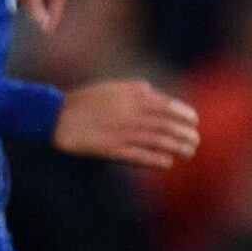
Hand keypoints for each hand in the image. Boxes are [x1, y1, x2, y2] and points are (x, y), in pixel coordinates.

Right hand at [53, 79, 199, 170]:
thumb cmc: (86, 101)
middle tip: (195, 141)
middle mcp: (131, 113)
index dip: (185, 115)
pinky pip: (139, 155)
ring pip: (158, 141)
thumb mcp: (113, 88)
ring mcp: (122, 131)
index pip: (168, 106)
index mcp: (133, 96)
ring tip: (189, 153)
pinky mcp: (111, 148)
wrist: (56, 116)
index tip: (194, 122)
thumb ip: (136, 90)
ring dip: (177, 147)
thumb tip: (154, 93)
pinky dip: (155, 159)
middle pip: (167, 125)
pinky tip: (167, 163)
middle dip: (185, 134)